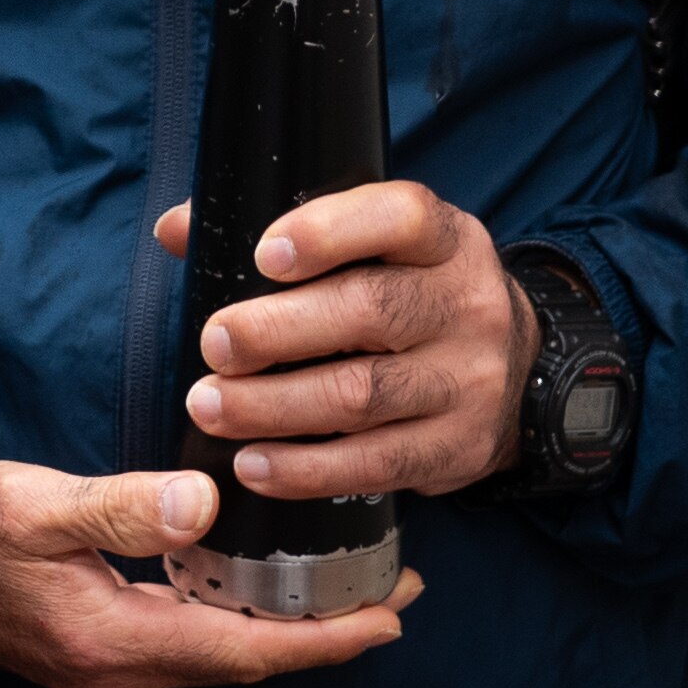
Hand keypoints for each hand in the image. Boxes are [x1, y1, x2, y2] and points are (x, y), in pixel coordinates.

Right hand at [0, 459, 420, 687]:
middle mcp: (122, 674)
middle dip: (326, 631)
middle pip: (247, 660)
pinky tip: (264, 584)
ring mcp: (111, 670)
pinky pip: (193, 641)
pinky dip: (241, 616)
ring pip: (222, 653)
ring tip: (352, 585)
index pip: (244, 650)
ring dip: (288, 626)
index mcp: (113, 642)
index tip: (394, 617)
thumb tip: (202, 504)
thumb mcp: (32, 505)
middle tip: (399, 588)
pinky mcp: (101, 651)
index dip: (325, 639)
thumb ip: (117, 507)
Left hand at [155, 180, 535, 502]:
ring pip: (365, 395)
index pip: (400, 216)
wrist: (511, 369)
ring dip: (275, 407)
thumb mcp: (373, 247)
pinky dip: (307, 471)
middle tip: (214, 345)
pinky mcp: (458, 449)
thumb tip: (176, 229)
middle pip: (371, 311)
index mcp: (442, 238)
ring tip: (211, 408)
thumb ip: (281, 231)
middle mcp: (466, 303)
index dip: (329, 231)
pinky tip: (254, 466)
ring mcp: (469, 381)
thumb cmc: (406, 292)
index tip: (265, 255)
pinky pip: (376, 465)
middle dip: (278, 330)